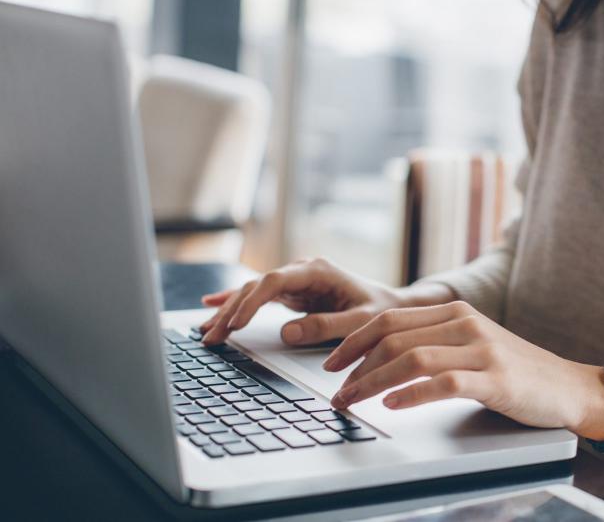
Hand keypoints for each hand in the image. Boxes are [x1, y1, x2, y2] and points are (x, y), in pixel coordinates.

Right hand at [200, 258, 413, 345]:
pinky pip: (259, 296)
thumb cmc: (381, 312)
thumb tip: (286, 333)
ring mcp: (296, 281)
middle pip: (257, 286)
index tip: (235, 323)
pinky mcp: (293, 293)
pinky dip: (236, 302)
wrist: (393, 306)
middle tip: (212, 336)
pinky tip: (211, 304)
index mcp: (318, 271)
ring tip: (206, 332)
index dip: (251, 301)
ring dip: (228, 311)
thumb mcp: (360, 322)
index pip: (274, 282)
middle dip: (231, 311)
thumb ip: (326, 326)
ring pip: (253, 292)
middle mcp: (302, 271)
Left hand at [325, 301, 603, 434]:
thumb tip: (381, 357)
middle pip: (393, 336)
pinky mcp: (495, 379)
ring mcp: (482, 350)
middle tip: (336, 390)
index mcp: (455, 312)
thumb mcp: (472, 344)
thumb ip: (435, 342)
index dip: (354, 341)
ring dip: (373, 382)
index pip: (390, 318)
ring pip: (412, 358)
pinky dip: (412, 394)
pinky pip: (444, 383)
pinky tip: (392, 404)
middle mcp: (465, 324)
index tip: (331, 364)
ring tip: (353, 400)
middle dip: (355, 365)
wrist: (568, 387)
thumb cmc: (516, 371)